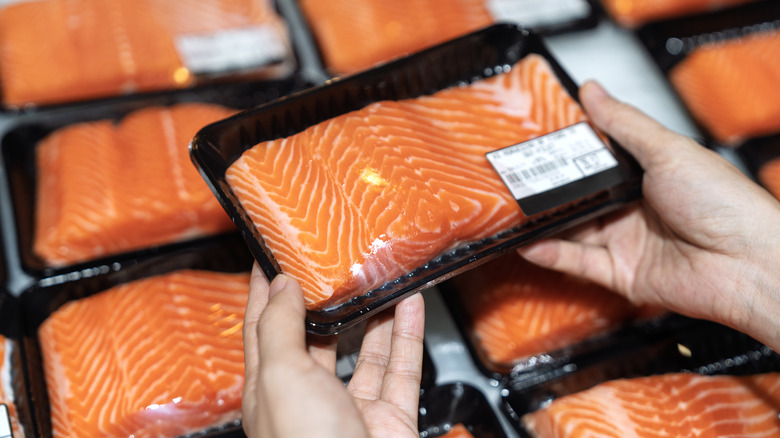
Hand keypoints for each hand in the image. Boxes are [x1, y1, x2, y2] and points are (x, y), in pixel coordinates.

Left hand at [242, 264, 425, 437]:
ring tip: (378, 278)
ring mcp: (350, 408)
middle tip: (332, 264)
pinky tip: (410, 306)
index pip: (263, 329)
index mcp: (270, 389)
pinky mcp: (388, 416)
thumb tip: (279, 286)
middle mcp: (308, 397)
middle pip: (315, 338)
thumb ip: (281, 327)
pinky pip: (400, 368)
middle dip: (324, 300)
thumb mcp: (280, 376)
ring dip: (373, 314)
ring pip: (363, 350)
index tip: (268, 258)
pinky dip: (406, 334)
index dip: (263, 293)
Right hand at [520, 81, 779, 349]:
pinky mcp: (623, 274)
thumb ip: (624, 123)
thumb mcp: (667, 150)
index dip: (569, 154)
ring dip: (546, 222)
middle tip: (518, 179)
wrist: (746, 262)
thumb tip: (594, 91)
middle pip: (582, 198)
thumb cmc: (723, 202)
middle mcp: (636, 208)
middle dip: (551, 190)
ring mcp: (628, 242)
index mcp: (649, 174)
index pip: (598, 161)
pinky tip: (531, 243)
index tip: (538, 144)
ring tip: (515, 211)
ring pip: (575, 231)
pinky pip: (580, 263)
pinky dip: (553, 254)